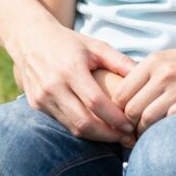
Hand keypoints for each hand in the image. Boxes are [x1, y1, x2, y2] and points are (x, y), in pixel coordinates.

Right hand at [10, 21, 137, 142]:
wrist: (30, 38)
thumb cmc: (69, 42)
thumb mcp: (96, 46)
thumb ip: (120, 62)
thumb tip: (144, 76)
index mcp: (70, 70)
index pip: (96, 103)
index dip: (115, 118)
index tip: (131, 125)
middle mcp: (54, 86)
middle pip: (84, 122)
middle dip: (108, 135)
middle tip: (127, 138)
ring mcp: (42, 97)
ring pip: (72, 128)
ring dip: (96, 136)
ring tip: (116, 136)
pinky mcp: (36, 104)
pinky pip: (62, 123)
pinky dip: (80, 129)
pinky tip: (96, 129)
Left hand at [112, 41, 175, 134]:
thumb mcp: (168, 58)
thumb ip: (146, 74)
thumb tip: (122, 96)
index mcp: (153, 62)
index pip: (121, 93)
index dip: (118, 111)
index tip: (123, 120)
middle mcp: (163, 74)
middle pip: (131, 108)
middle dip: (129, 125)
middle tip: (132, 134)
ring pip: (148, 118)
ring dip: (144, 132)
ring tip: (146, 138)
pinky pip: (170, 121)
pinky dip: (164, 130)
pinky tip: (165, 134)